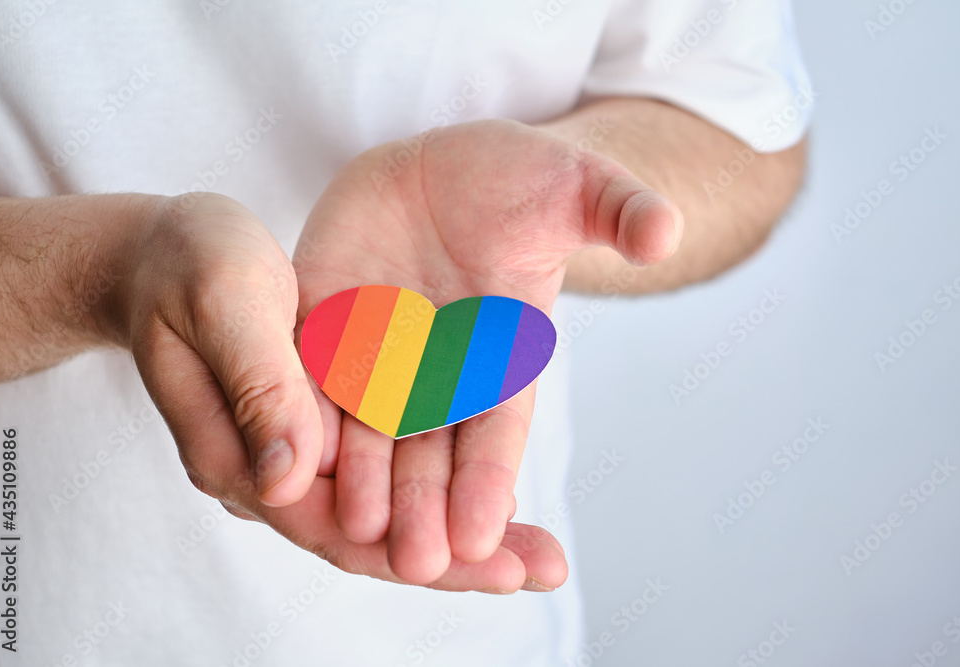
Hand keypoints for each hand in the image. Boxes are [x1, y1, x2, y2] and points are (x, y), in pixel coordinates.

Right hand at [124, 192, 551, 591]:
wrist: (163, 253)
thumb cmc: (185, 264)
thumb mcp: (222, 300)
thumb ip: (257, 382)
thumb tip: (290, 474)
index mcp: (243, 454)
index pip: (336, 527)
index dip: (416, 549)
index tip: (492, 564)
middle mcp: (276, 470)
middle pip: (376, 535)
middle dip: (461, 558)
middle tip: (544, 568)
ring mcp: (302, 452)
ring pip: (391, 508)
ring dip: (461, 527)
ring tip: (540, 550)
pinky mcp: (327, 421)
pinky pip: (391, 463)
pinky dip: (441, 479)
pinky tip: (495, 488)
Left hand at [293, 119, 682, 587]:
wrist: (442, 170)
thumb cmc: (519, 183)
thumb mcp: (578, 187)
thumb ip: (619, 212)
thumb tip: (668, 232)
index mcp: (502, 354)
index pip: (500, 429)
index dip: (491, 480)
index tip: (485, 535)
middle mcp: (440, 370)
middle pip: (432, 452)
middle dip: (426, 507)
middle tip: (420, 563)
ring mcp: (379, 353)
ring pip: (367, 433)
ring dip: (364, 484)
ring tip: (359, 532)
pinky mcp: (324, 326)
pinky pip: (309, 379)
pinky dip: (302, 421)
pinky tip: (292, 463)